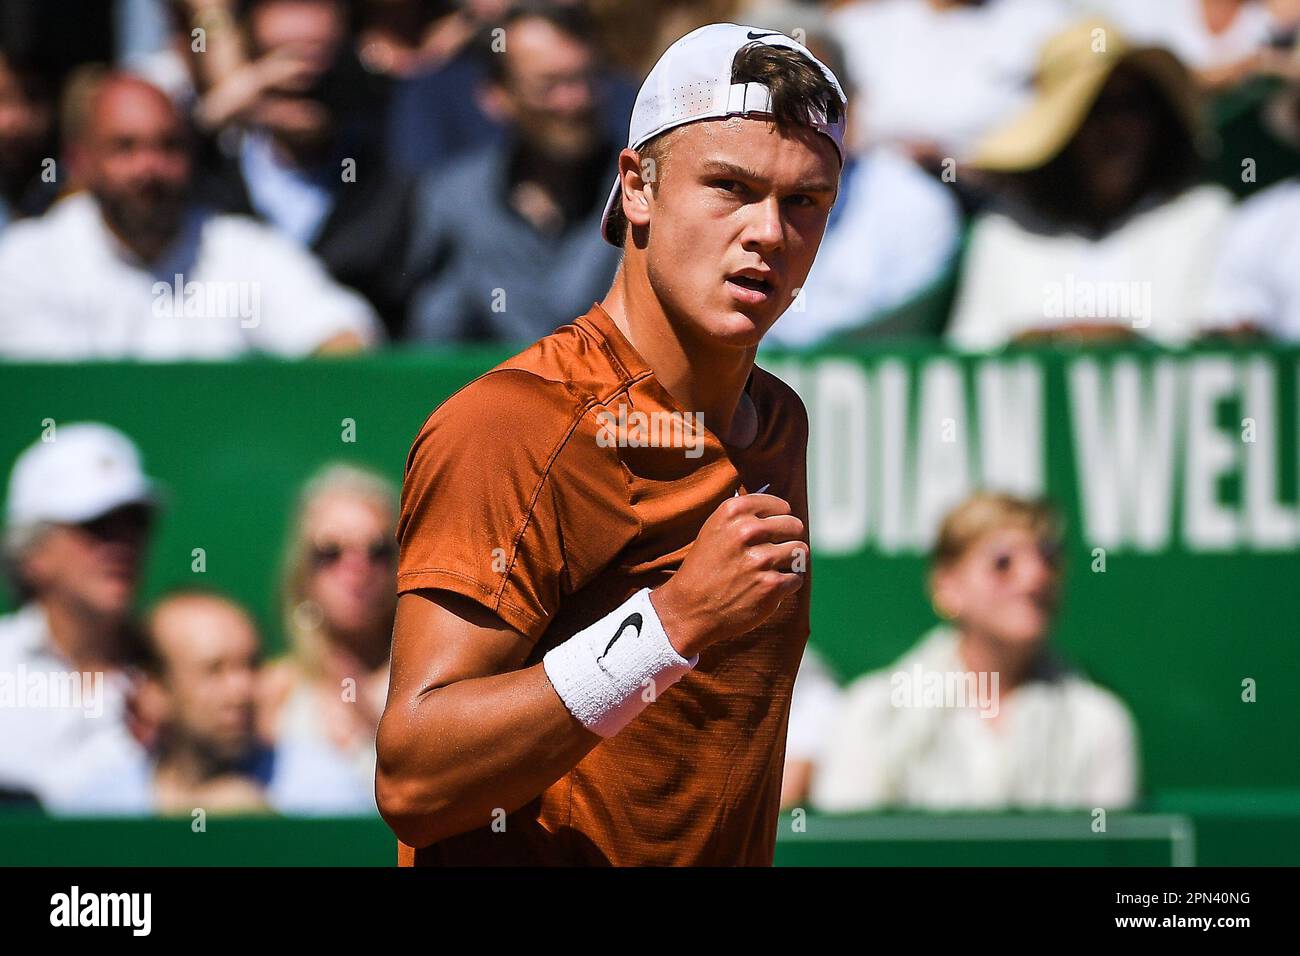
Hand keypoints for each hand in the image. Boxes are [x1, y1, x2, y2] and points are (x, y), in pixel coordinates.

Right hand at [651, 492, 805, 657]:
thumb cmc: (705, 568)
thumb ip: (745, 516)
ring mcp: (760, 559)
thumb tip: (781, 509)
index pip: (780, 506)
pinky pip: (796, 577)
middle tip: (774, 553)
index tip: (772, 531)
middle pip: (794, 526)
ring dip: (790, 562)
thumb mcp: (715, 530)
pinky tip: (768, 588)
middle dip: (788, 539)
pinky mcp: (771, 585)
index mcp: (732, 512)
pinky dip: (786, 584)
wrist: (690, 609)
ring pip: (800, 551)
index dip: (779, 519)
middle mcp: (746, 531)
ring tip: (772, 570)